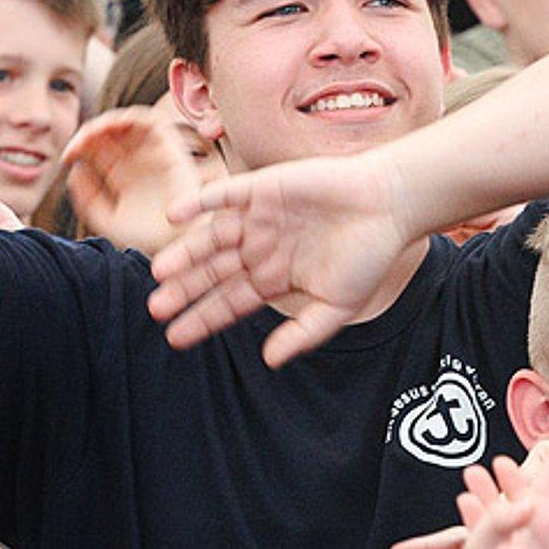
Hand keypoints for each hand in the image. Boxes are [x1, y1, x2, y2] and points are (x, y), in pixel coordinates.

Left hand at [60, 107, 205, 258]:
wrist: (177, 246)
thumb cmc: (145, 239)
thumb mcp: (105, 220)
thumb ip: (86, 198)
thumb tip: (74, 169)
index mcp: (122, 176)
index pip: (98, 150)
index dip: (79, 147)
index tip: (66, 157)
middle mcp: (137, 162)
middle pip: (110, 134)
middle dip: (89, 133)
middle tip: (76, 145)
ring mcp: (154, 154)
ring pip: (129, 123)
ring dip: (108, 121)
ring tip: (91, 134)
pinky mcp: (172, 149)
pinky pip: (154, 122)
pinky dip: (133, 117)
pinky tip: (114, 127)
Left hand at [148, 148, 416, 360]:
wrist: (391, 205)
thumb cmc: (369, 255)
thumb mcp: (337, 305)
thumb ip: (303, 333)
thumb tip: (270, 361)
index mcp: (271, 277)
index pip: (228, 302)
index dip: (202, 319)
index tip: (175, 337)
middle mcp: (257, 248)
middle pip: (212, 273)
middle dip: (185, 290)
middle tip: (156, 308)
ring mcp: (256, 218)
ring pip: (211, 238)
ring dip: (185, 253)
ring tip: (160, 272)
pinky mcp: (262, 187)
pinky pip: (224, 194)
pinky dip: (199, 201)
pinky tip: (174, 216)